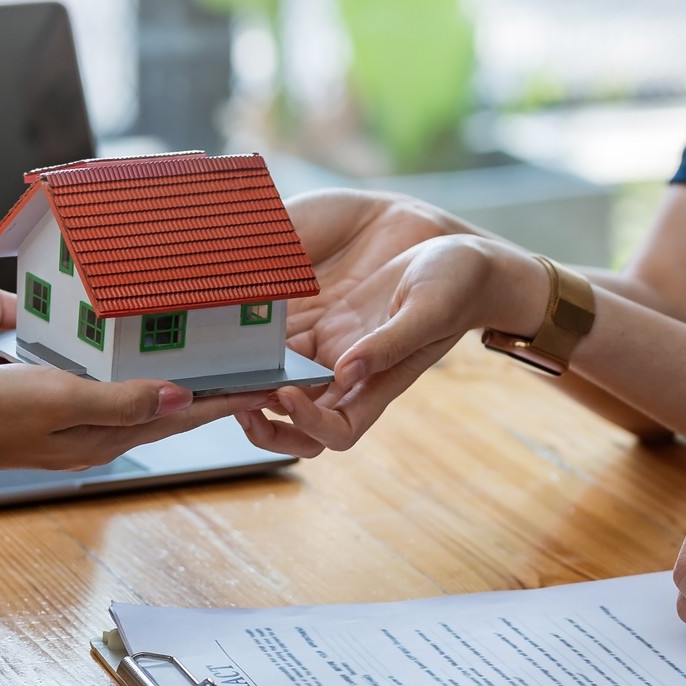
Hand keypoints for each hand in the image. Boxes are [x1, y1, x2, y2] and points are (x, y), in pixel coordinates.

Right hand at [0, 365, 272, 530]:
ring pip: (146, 403)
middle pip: (173, 411)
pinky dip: (140, 380)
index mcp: (105, 434)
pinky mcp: (56, 416)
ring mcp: (78, 428)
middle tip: (255, 369)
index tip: (270, 382)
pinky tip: (141, 363)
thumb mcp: (58, 399)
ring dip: (181, 385)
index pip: (184, 414)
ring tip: (214, 362)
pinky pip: (114, 396)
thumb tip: (180, 396)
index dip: (229, 397)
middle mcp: (99, 436)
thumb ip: (119, 399)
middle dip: (216, 392)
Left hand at [244, 194, 544, 455]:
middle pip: (297, 424)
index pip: (336, 431)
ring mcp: (333, 352)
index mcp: (379, 385)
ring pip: (282, 386)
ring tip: (222, 368)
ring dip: (253, 385)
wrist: (463, 255)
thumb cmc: (458, 285)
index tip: (286, 396)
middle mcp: (351, 378)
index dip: (308, 424)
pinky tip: (236, 323)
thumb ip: (388, 343)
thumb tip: (346, 371)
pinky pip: (283, 343)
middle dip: (264, 421)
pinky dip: (260, 344)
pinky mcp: (323, 323)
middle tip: (233, 398)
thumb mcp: (427, 309)